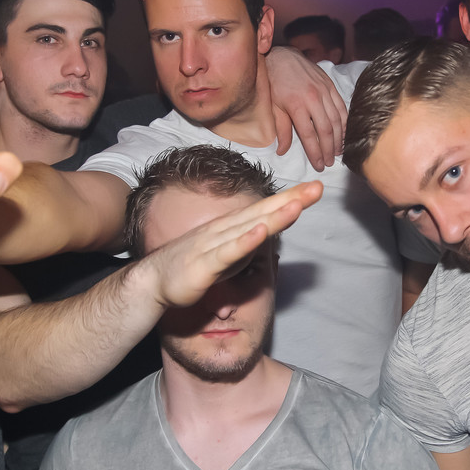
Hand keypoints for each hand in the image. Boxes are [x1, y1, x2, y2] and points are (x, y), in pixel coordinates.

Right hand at [143, 181, 322, 308]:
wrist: (152, 281)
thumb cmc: (190, 267)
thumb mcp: (226, 254)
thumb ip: (246, 243)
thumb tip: (268, 232)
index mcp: (230, 228)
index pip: (264, 210)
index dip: (289, 199)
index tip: (313, 189)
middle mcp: (224, 231)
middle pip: (262, 213)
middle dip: (291, 200)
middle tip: (318, 188)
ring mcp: (213, 246)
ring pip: (248, 229)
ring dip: (273, 217)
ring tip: (298, 205)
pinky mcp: (204, 266)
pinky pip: (227, 253)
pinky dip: (245, 242)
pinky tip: (261, 232)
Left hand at [266, 47, 345, 170]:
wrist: (283, 57)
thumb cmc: (275, 83)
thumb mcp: (274, 108)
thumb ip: (281, 130)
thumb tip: (282, 151)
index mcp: (297, 105)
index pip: (309, 135)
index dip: (315, 153)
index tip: (319, 165)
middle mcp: (313, 99)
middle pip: (325, 130)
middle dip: (328, 150)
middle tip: (329, 163)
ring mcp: (324, 91)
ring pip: (336, 120)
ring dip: (338, 139)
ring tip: (337, 153)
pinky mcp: (330, 86)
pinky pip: (341, 107)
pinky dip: (344, 123)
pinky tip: (343, 134)